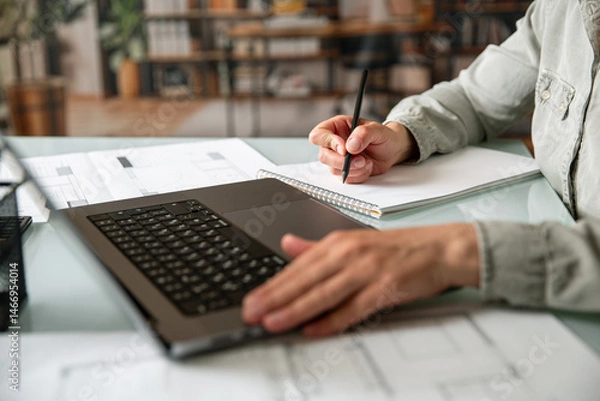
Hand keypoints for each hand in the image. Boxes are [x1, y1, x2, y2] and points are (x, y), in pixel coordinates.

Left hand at [242, 223, 479, 336]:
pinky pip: (353, 308)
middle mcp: (349, 254)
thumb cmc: (397, 249)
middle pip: (305, 279)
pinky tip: (313, 330)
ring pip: (323, 293)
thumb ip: (317, 247)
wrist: (440, 248)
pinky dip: (332, 320)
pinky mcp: (385, 287)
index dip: (272, 285)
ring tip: (271, 322)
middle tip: (250, 313)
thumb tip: (287, 243)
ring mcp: (367, 270)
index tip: (251, 299)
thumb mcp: (353, 242)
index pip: (297, 267)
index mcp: (339, 243)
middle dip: (274, 298)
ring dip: (295, 309)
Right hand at [309, 116, 417, 183]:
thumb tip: (350, 145)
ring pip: (334, 169)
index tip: (344, 149)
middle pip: (323, 156)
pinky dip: (359, 176)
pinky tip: (368, 167)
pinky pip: (346, 179)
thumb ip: (363, 134)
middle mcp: (334, 143)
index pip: (319, 135)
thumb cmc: (384, 136)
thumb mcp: (377, 130)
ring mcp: (338, 159)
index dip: (328, 142)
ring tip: (368, 162)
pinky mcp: (346, 171)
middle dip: (342, 161)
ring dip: (353, 169)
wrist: (393, 149)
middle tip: (360, 159)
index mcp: (337, 127)